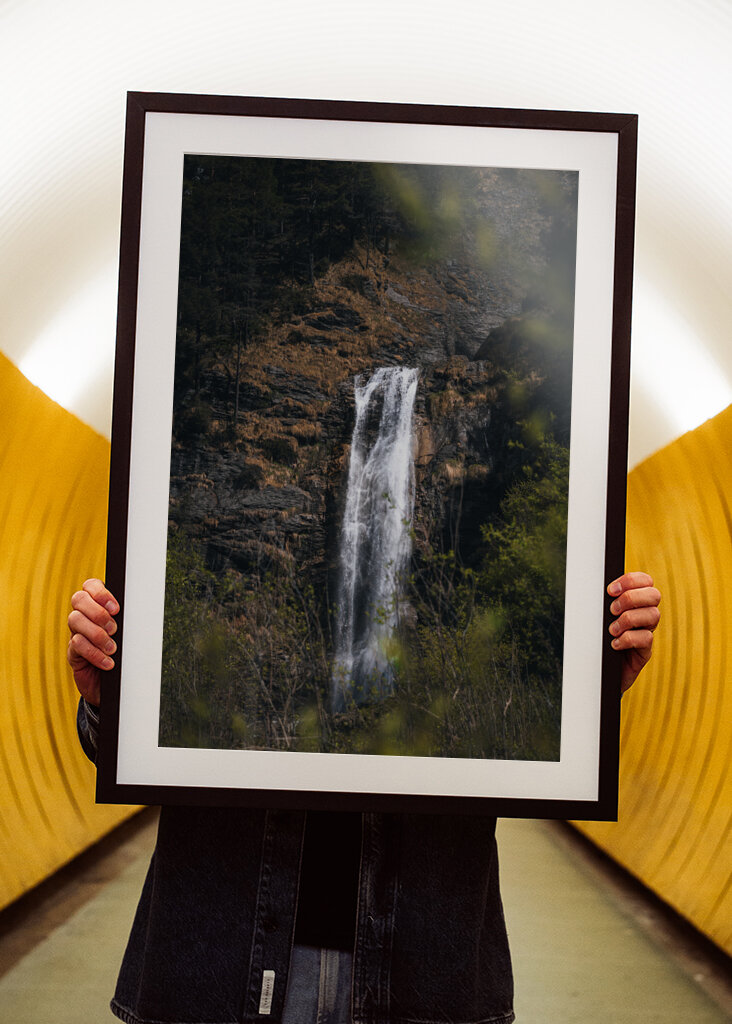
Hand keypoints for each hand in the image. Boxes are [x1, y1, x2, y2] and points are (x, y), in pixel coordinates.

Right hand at [67, 579, 119, 705]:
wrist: (116, 685)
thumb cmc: (125, 654)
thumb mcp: (129, 634)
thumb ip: (129, 620)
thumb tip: (142, 609)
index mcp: (98, 605)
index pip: (90, 585)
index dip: (100, 593)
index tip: (116, 608)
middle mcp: (84, 616)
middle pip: (78, 599)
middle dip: (98, 612)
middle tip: (114, 629)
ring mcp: (76, 632)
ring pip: (75, 620)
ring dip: (96, 634)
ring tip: (112, 648)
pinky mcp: (73, 652)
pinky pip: (76, 644)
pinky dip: (94, 653)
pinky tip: (108, 662)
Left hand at [607, 571, 660, 693]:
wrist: (597, 671)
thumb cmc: (596, 640)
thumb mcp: (598, 617)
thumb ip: (602, 602)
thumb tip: (591, 587)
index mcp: (635, 602)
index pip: (645, 581)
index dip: (631, 580)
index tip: (610, 590)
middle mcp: (645, 615)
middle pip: (654, 595)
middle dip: (630, 598)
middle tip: (612, 610)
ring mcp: (646, 632)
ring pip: (653, 615)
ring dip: (628, 619)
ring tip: (611, 630)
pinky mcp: (645, 651)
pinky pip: (646, 638)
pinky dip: (628, 639)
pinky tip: (614, 644)